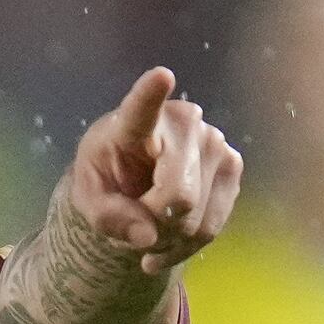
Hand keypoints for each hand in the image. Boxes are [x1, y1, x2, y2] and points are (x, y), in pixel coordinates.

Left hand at [63, 67, 242, 277]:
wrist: (133, 179)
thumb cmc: (107, 177)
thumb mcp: (89, 200)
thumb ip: (108, 218)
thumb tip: (147, 237)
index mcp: (135, 122)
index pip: (143, 107)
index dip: (151, 93)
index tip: (161, 76)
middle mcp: (185, 122)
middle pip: (179, 196)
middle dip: (155, 225)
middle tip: (135, 222)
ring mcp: (215, 142)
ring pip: (196, 219)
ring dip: (169, 240)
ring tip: (149, 231)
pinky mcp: (233, 167)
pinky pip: (212, 227)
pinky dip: (186, 247)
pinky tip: (167, 243)